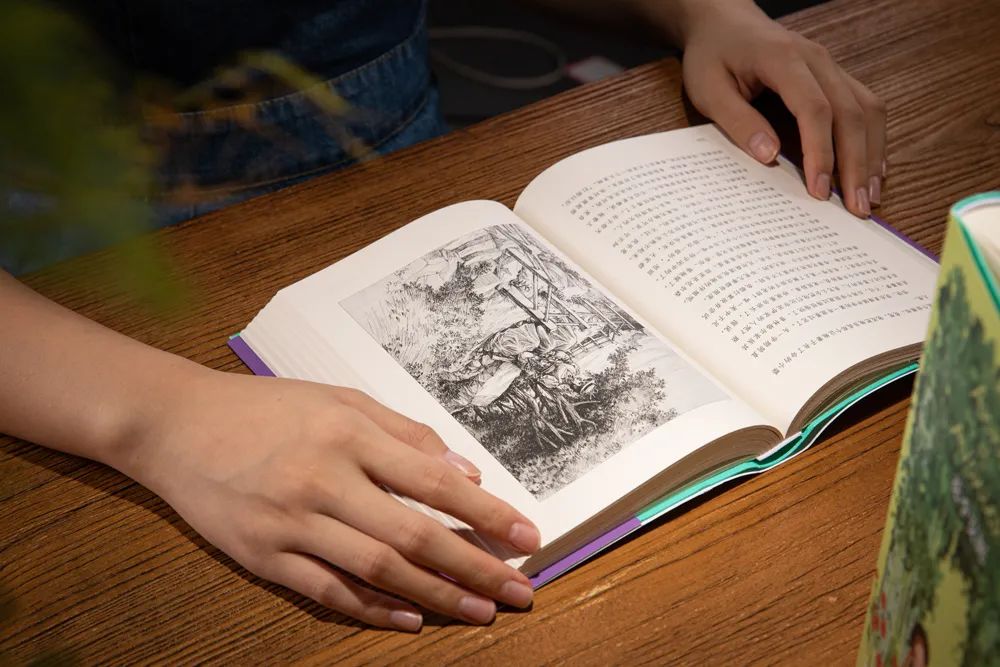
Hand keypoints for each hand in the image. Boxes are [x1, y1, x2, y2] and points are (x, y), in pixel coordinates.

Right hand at [122, 370, 539, 630]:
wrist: (176, 425)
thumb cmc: (267, 408)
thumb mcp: (339, 400)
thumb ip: (404, 433)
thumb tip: (465, 472)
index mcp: (347, 435)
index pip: (434, 482)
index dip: (486, 513)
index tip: (527, 536)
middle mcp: (323, 480)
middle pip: (414, 534)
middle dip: (475, 566)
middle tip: (520, 590)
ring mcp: (290, 522)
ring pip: (377, 569)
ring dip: (436, 595)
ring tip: (481, 612)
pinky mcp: (262, 555)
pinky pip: (327, 591)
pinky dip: (372, 610)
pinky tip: (412, 620)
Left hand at [674, 0, 884, 216]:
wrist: (723, 21)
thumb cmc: (712, 55)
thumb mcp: (708, 89)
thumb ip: (738, 120)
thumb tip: (769, 156)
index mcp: (784, 59)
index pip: (815, 109)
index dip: (821, 152)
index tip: (820, 191)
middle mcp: (818, 60)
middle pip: (851, 113)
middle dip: (857, 163)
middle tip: (858, 209)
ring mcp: (831, 66)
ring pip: (867, 109)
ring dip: (872, 154)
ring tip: (870, 197)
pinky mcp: (835, 76)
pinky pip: (864, 106)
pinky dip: (872, 139)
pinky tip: (873, 169)